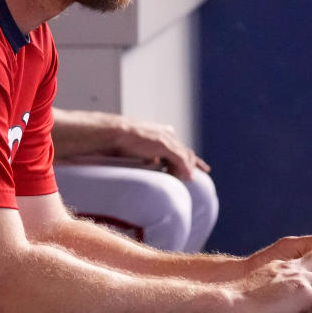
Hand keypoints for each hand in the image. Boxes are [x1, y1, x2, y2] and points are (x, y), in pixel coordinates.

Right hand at [50, 109, 209, 179]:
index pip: (176, 145)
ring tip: (187, 179)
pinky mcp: (163, 144)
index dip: (185, 155)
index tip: (192, 165)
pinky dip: (184, 168)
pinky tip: (187, 177)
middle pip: (184, 149)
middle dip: (193, 161)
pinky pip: (179, 159)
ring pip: (184, 155)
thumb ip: (139, 155)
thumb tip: (143, 165)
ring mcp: (164, 138)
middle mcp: (163, 133)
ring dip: (186, 167)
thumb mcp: (128, 149)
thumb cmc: (112, 141)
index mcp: (156, 133)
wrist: (108, 133)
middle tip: (203, 170)